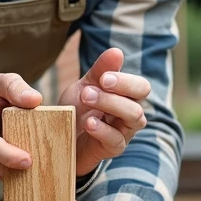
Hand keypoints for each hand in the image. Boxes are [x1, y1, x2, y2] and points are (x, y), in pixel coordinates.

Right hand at [0, 70, 41, 179]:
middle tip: (40, 164)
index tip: (28, 160)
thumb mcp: (0, 81)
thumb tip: (35, 100)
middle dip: (16, 167)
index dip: (8, 155)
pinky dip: (6, 172)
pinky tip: (18, 162)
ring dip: (13, 171)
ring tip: (33, 162)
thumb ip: (17, 88)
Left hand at [58, 48, 150, 175]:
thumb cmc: (76, 111)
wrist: (59, 139)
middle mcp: (130, 114)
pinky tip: (88, 123)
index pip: (141, 87)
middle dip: (118, 92)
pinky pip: (116, 140)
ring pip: (134, 118)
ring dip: (110, 105)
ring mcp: (124, 133)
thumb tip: (117, 51)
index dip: (126, 82)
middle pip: (140, 101)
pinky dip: (102, 129)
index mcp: (126, 97)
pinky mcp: (113, 149)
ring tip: (87, 99)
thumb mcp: (84, 87)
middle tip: (90, 89)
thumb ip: (100, 70)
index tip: (104, 78)